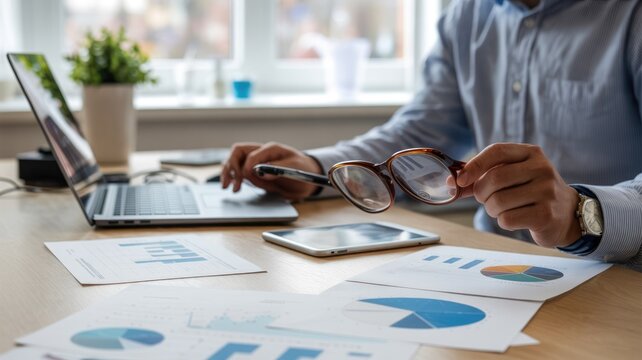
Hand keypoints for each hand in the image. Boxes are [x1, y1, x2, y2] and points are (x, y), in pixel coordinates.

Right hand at [221, 142, 321, 199]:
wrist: (309, 179)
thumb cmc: (304, 170)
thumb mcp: (295, 168)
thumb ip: (278, 169)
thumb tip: (260, 173)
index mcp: (271, 149)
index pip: (251, 154)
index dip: (247, 168)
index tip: (248, 179)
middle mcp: (261, 153)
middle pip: (237, 153)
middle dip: (231, 167)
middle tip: (230, 184)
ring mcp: (257, 162)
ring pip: (235, 161)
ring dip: (229, 173)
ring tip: (226, 186)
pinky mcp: (256, 172)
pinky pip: (239, 171)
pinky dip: (234, 178)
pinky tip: (232, 186)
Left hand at [456, 143, 580, 247]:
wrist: (567, 213)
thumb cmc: (530, 192)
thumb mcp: (512, 176)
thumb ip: (482, 177)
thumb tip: (451, 183)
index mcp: (531, 153)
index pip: (497, 151)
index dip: (474, 165)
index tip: (460, 180)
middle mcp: (542, 168)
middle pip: (494, 178)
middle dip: (481, 193)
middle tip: (485, 199)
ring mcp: (547, 191)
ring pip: (498, 201)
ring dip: (491, 210)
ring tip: (502, 209)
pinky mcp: (546, 214)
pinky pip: (507, 219)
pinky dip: (503, 221)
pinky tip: (515, 218)